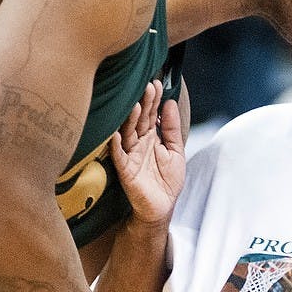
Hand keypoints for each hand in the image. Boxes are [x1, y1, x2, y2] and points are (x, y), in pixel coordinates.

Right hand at [110, 80, 184, 224]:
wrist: (161, 208)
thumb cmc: (167, 181)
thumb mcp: (176, 151)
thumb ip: (172, 129)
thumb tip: (170, 103)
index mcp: (150, 137)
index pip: (151, 114)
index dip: (154, 100)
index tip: (156, 83)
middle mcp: (138, 143)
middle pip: (139, 120)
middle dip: (144, 104)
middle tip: (148, 87)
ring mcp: (130, 155)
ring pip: (128, 134)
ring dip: (130, 120)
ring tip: (135, 105)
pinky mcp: (125, 171)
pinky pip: (118, 157)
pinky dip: (115, 147)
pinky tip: (114, 135)